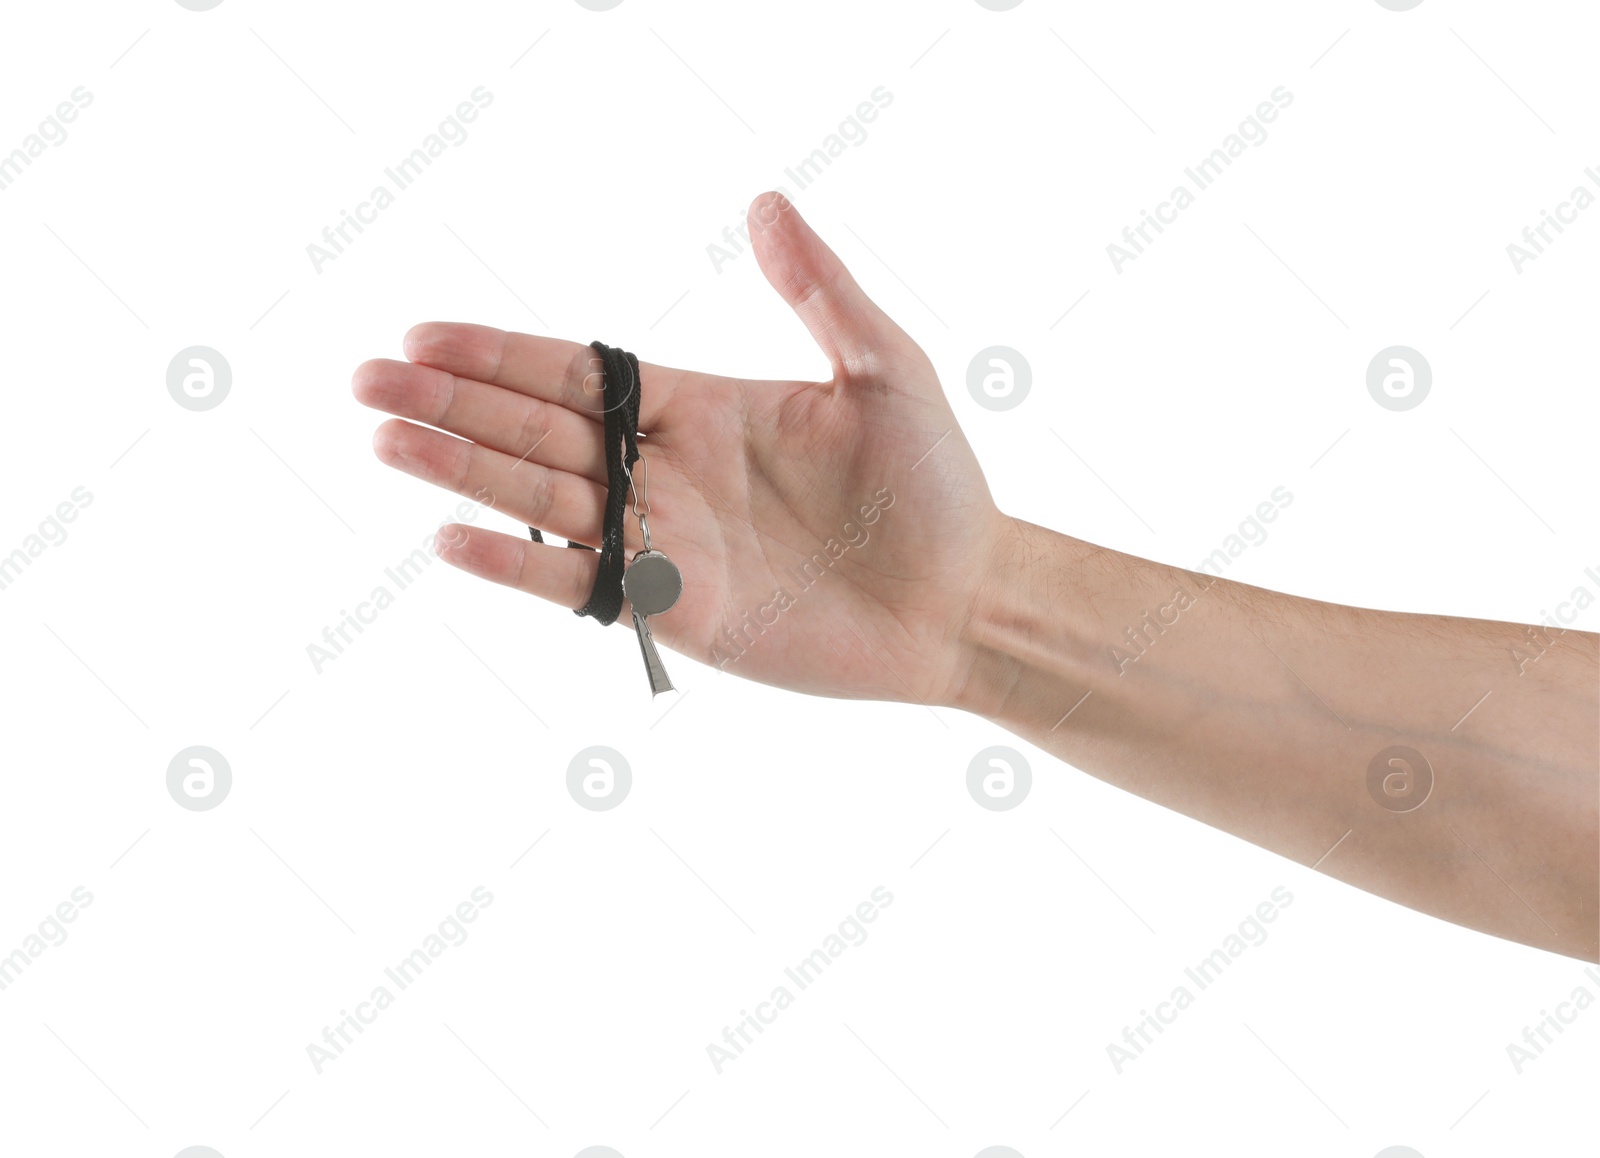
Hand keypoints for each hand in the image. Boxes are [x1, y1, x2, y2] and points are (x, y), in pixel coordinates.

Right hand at [352, 192, 1008, 705]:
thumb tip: (766, 202)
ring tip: (387, 439)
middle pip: (536, 430)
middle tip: (368, 378)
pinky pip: (580, 587)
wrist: (963, 596)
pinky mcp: (674, 611)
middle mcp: (664, 471)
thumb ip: (818, 290)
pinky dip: (517, 568)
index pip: (576, 372)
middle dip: (453, 402)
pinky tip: (452, 540)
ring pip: (541, 501)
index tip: (424, 330)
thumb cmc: (933, 483)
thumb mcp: (883, 367)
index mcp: (698, 406)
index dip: (500, 352)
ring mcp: (663, 543)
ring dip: (461, 471)